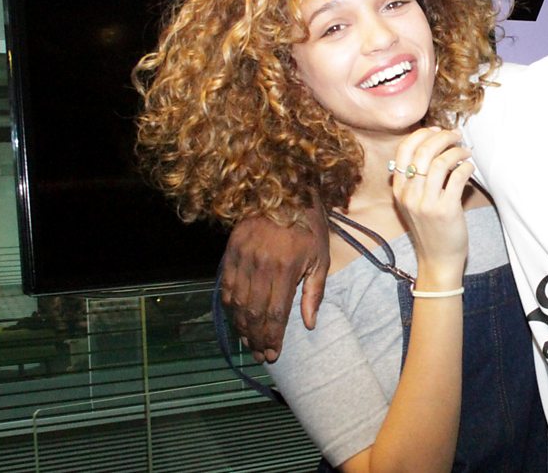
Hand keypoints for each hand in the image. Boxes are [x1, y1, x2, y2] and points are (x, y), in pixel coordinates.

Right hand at [221, 209, 330, 361]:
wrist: (284, 192)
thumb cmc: (308, 227)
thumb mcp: (320, 258)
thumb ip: (314, 293)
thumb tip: (309, 325)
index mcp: (286, 267)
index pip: (276, 313)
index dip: (273, 337)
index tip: (273, 354)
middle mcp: (261, 265)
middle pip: (254, 313)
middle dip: (257, 338)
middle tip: (261, 355)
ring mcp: (242, 258)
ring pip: (238, 303)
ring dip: (242, 328)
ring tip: (250, 343)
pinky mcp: (230, 252)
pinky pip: (227, 287)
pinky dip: (231, 308)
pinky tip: (237, 320)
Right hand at [390, 128, 473, 285]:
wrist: (438, 258)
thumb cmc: (430, 227)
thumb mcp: (413, 203)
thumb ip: (417, 179)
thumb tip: (434, 145)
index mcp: (399, 190)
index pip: (404, 151)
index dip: (421, 135)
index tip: (437, 131)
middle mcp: (409, 195)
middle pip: (424, 152)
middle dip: (443, 138)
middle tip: (456, 136)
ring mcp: (426, 203)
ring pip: (441, 162)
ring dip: (457, 151)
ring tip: (465, 152)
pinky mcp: (445, 210)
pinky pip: (457, 176)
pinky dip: (466, 166)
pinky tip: (469, 167)